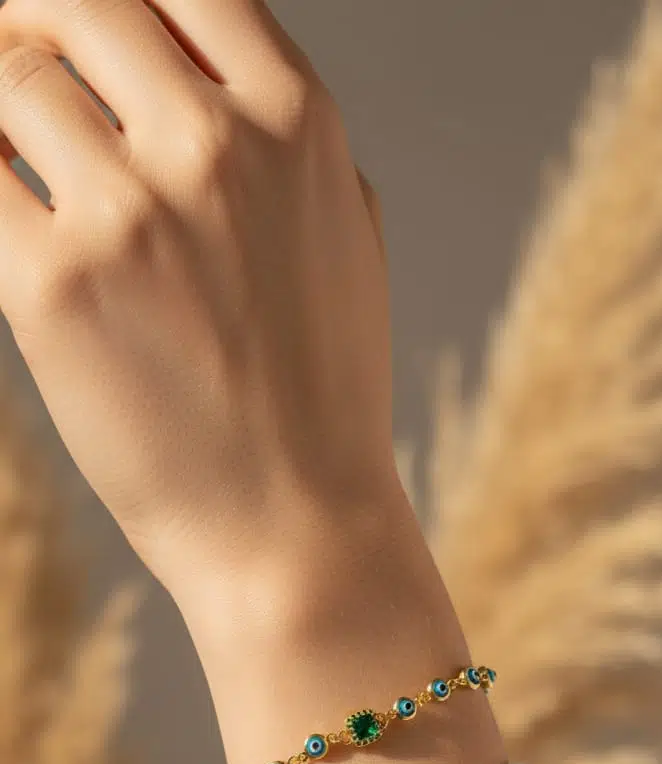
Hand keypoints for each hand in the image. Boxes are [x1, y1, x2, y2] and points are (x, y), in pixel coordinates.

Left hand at [0, 0, 397, 606]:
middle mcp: (214, 147)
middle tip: (7, 59)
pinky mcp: (53, 288)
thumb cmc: (320, 397)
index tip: (76, 28)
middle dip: (28, 19)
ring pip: (13, 81)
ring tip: (7, 153)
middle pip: (78, 2)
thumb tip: (206, 73)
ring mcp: (130, 214)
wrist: (296, 530)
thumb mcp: (344, 238)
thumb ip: (281, 140)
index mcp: (294, 123)